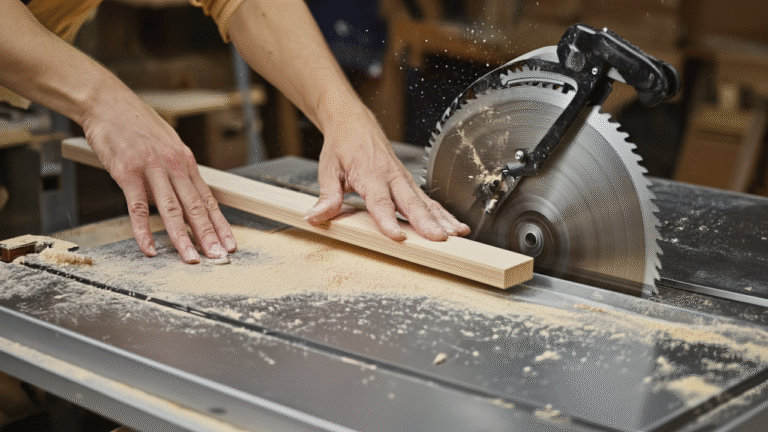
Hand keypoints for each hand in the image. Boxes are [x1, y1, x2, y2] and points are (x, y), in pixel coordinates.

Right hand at [82, 92, 236, 262]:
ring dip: (183, 237)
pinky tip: (149, 248)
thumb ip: (175, 172)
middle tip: (219, 257)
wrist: (108, 102)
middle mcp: (174, 166)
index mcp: (185, 161)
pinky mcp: (127, 172)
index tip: (229, 243)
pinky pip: (136, 207)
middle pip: (195, 206)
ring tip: (192, 258)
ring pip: (171, 209)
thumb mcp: (166, 145)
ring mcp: (151, 169)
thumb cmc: (136, 125)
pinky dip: (143, 230)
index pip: (207, 199)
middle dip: (209, 235)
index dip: (220, 224)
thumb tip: (180, 197)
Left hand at [304, 108, 469, 240]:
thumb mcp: (328, 169)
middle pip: (410, 202)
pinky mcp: (409, 182)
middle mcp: (391, 176)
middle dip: (425, 222)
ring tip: (454, 235)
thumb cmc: (342, 146)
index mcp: (369, 174)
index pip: (380, 201)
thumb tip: (316, 217)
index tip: (397, 237)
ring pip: (424, 201)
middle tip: (438, 239)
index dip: (388, 220)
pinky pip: (428, 200)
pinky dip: (443, 213)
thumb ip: (327, 196)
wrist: (353, 122)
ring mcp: (403, 179)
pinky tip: (455, 226)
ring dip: (440, 219)